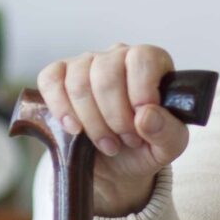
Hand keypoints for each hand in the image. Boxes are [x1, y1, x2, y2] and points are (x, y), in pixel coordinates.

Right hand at [35, 43, 192, 217]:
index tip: (140, 121)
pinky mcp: (58, 76)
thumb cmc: (145, 146)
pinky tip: (75, 129)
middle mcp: (117, 56)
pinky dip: (61, 110)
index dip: (140, 91)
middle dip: (115, 116)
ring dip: (92, 121)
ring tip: (107, 143)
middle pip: (107, 74)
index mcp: (151, 63)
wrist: (116, 164)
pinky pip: (51, 81)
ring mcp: (86, 64)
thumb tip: (145, 115)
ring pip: (79, 82)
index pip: (142, 58)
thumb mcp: (169, 146)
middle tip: (126, 139)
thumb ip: (167, 131)